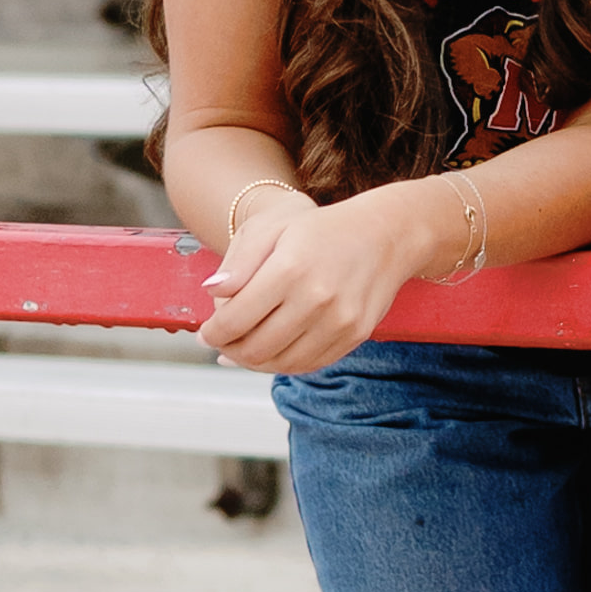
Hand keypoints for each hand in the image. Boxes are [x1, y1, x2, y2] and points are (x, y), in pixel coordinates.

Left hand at [200, 180, 451, 372]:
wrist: (385, 233)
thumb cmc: (322, 229)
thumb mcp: (274, 228)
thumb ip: (239, 261)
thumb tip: (212, 293)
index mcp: (290, 269)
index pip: (235, 319)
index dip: (213, 332)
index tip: (204, 332)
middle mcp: (317, 298)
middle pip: (256, 347)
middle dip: (230, 350)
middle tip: (220, 343)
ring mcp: (339, 320)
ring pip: (281, 362)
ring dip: (254, 363)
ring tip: (242, 351)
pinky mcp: (355, 334)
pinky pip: (310, 363)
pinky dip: (285, 364)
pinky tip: (272, 353)